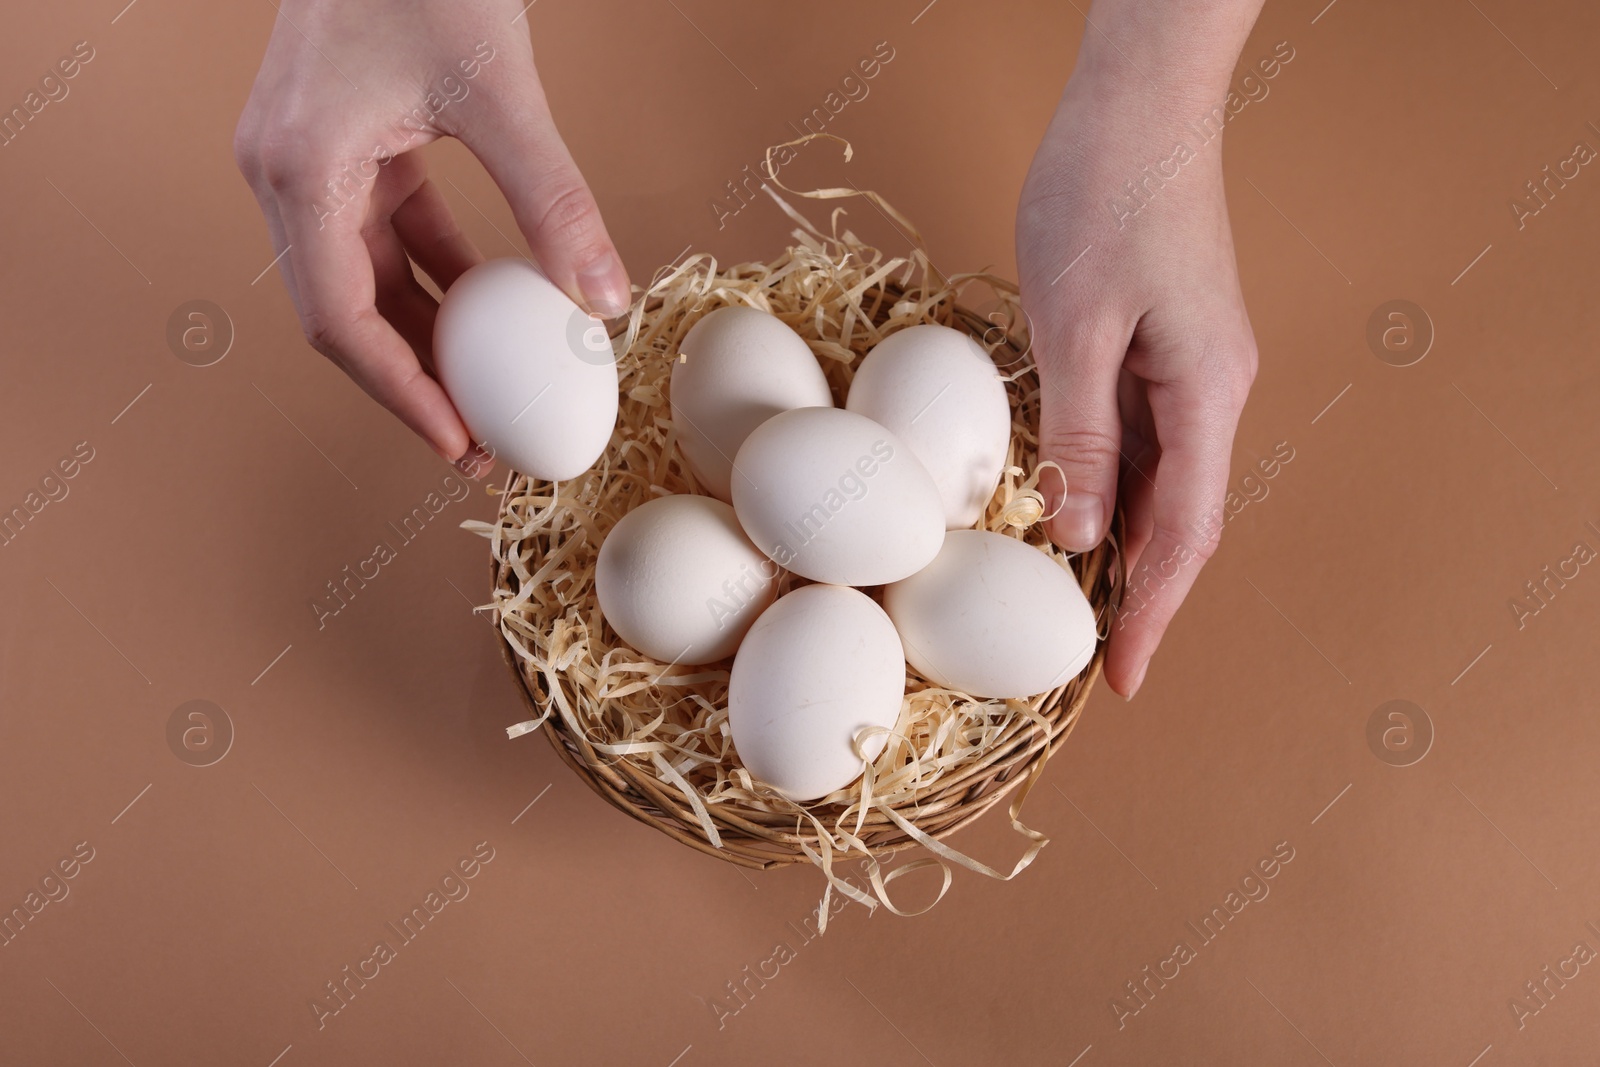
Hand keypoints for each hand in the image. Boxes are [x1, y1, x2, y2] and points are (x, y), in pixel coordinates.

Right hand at [234, 0, 631, 473]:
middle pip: (344, 312)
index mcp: (299, 169)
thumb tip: (606, 299)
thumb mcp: (500, 92)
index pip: (339, 318)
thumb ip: (555, 200)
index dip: (399, 393)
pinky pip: (387, 235)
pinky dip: (438, 276)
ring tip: (493, 393)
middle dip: (415, 382)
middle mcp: (285, 174)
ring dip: (429, 335)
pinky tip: (496, 310)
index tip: (457, 443)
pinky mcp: (343, 147)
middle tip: (482, 443)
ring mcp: (309, 162)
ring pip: (366, 279)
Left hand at [1016, 3, 1262, 698]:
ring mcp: (1190, 367)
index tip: (1123, 679)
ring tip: (1068, 602)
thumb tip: (1072, 535)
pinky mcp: (1161, 345)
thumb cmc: (1105, 197)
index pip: (1184, 534)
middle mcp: (1211, 390)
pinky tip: (1065, 508)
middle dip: (1137, 592)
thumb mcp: (1074, 326)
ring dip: (1118, 543)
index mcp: (1206, 392)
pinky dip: (1105, 484)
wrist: (1138, 104)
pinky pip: (1137, 438)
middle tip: (1086, 658)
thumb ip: (1078, 435)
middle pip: (1179, 517)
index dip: (1153, 612)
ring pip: (1156, 481)